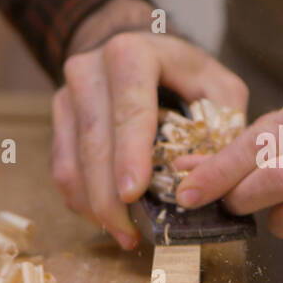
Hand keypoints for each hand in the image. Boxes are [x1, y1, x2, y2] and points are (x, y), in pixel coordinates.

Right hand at [51, 0, 247, 249]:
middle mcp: (90, 70)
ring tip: (123, 234)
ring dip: (94, 205)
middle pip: (95, 141)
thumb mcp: (217, 86)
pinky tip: (106, 219)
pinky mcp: (59, 119)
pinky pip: (63, 168)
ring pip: (72, 160)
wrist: (136, 49)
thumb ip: (222, 126)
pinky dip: (82, 199)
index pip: (130, 108)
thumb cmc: (183, 74)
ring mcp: (68, 94)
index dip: (129, 153)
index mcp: (132, 54)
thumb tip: (213, 177)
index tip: (132, 193)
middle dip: (109, 194)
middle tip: (129, 233)